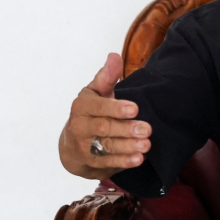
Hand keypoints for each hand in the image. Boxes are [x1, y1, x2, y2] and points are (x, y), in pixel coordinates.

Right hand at [59, 53, 151, 178]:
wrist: (72, 145)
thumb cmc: (91, 113)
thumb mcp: (96, 93)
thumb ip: (106, 77)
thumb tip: (114, 56)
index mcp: (82, 106)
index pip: (97, 107)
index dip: (115, 108)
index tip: (135, 109)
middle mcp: (80, 126)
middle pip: (104, 128)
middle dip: (125, 129)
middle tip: (147, 129)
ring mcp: (85, 146)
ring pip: (106, 147)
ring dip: (127, 147)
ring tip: (146, 145)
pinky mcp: (92, 162)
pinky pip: (108, 163)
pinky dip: (123, 161)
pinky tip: (138, 159)